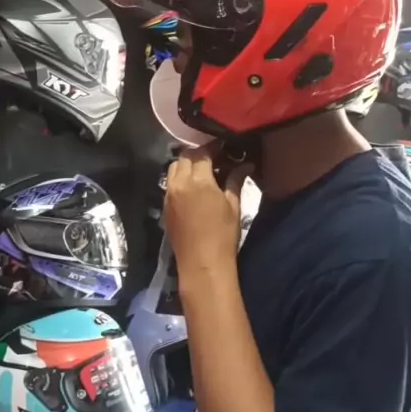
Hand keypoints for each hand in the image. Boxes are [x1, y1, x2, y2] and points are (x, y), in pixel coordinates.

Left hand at [164, 146, 251, 276]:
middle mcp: (179, 183)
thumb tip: (245, 164)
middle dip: (199, 154)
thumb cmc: (223, 235)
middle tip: (215, 158)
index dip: (214, 147)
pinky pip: (170, 183)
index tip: (225, 147)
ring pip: (174, 168)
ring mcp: (169, 195)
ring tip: (204, 171)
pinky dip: (180, 178)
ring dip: (187, 164)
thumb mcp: (234, 205)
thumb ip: (235, 180)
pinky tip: (194, 187)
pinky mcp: (165, 207)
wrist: (202, 264)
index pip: (202, 152)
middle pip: (185, 157)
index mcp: (197, 181)